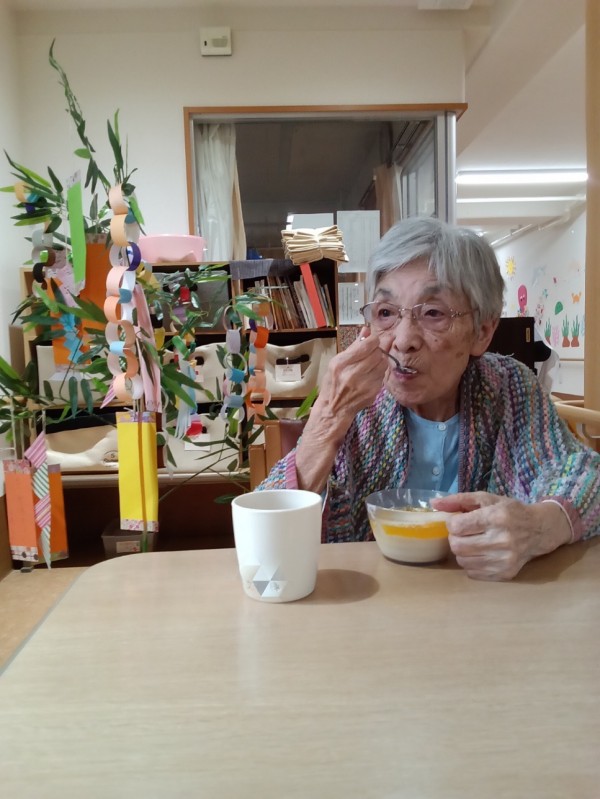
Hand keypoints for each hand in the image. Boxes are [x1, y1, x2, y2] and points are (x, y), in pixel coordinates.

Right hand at [315, 326, 391, 420]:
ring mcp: (365, 384)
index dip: (373, 340)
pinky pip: (382, 375)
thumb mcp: (337, 362)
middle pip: (378, 354)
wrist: (334, 408)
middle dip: (377, 350)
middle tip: (372, 352)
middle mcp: (353, 374)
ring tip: (371, 364)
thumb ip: (354, 346)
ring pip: (383, 364)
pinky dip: (379, 372)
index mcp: (341, 363)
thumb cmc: (333, 382)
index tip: (372, 340)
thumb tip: (367, 330)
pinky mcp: (373, 392)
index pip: (367, 345)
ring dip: (380, 361)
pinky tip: (370, 375)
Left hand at [431, 492, 572, 580]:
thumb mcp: (486, 498)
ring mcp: (504, 560)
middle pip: (457, 546)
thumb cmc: (510, 511)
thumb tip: (433, 504)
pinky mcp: (506, 574)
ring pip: (463, 561)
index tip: (458, 520)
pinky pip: (473, 573)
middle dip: (454, 538)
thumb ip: (458, 500)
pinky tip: (480, 553)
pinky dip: (471, 563)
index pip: (457, 526)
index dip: (452, 523)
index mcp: (496, 517)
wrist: (539, 530)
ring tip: (471, 542)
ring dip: (462, 551)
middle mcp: (502, 540)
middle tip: (462, 533)